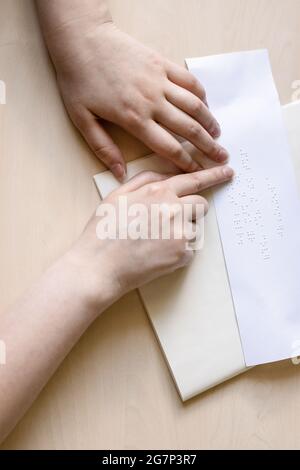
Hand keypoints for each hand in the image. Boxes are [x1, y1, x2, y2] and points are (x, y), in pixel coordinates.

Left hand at [47, 21, 227, 179]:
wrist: (82, 40)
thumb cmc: (78, 80)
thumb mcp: (82, 120)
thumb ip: (103, 148)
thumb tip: (119, 173)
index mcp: (134, 119)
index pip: (168, 148)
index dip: (187, 162)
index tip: (198, 171)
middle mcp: (152, 102)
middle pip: (188, 129)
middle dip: (208, 146)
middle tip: (222, 157)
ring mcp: (159, 81)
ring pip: (193, 105)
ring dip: (209, 121)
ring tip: (219, 134)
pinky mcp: (161, 63)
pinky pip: (188, 80)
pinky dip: (200, 93)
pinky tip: (205, 103)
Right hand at [69, 165, 233, 305]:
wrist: (100, 266)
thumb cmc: (104, 231)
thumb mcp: (117, 195)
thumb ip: (144, 181)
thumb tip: (164, 177)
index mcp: (158, 192)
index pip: (194, 179)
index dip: (213, 175)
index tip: (227, 172)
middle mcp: (174, 209)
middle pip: (201, 205)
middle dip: (191, 210)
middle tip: (170, 222)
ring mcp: (180, 232)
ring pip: (194, 228)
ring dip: (181, 233)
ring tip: (154, 242)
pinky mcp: (182, 254)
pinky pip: (190, 249)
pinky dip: (178, 251)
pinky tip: (156, 254)